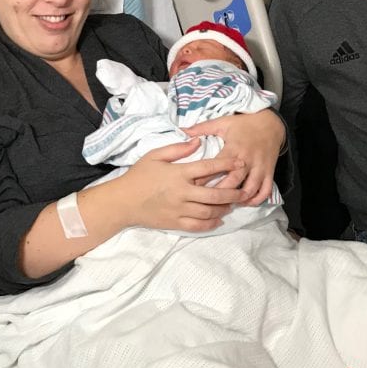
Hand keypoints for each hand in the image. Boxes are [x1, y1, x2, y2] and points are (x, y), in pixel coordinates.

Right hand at [120, 139, 247, 231]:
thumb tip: (198, 141)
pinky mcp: (175, 223)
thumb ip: (177, 148)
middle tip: (243, 190)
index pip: (208, 168)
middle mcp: (182, 193)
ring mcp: (179, 210)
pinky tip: (219, 219)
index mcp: (178, 174)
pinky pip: (198, 226)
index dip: (227, 165)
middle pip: (214, 194)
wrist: (122, 202)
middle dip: (232, 192)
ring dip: (224, 208)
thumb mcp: (155, 156)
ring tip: (232, 204)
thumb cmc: (138, 176)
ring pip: (209, 211)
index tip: (240, 162)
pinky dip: (211, 223)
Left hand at [184, 109, 284, 205]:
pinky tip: (246, 202)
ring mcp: (260, 167)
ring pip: (250, 189)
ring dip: (239, 199)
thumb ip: (201, 128)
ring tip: (226, 205)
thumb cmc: (243, 124)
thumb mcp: (222, 122)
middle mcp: (247, 160)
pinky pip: (265, 190)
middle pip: (233, 182)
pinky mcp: (270, 172)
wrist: (270, 124)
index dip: (205, 178)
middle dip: (220, 194)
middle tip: (207, 203)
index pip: (217, 167)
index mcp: (234, 148)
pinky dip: (257, 199)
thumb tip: (181, 130)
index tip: (193, 187)